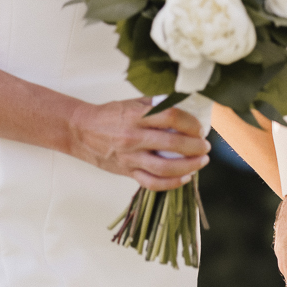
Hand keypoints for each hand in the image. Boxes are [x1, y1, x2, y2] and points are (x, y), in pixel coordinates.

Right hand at [66, 96, 208, 190]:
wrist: (81, 131)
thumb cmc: (111, 115)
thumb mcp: (134, 103)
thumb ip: (157, 105)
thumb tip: (187, 107)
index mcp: (137, 116)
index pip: (172, 116)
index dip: (191, 122)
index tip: (200, 127)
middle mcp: (134, 137)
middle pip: (173, 143)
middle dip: (196, 146)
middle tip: (206, 147)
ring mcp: (130, 157)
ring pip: (165, 167)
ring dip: (189, 166)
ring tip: (201, 162)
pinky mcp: (126, 172)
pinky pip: (152, 182)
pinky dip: (171, 183)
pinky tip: (184, 178)